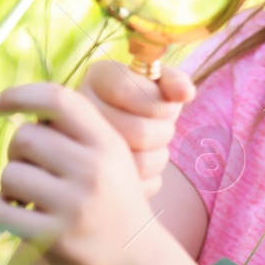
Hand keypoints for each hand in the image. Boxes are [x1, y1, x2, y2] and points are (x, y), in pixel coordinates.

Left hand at [0, 82, 155, 264]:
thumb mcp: (111, 157)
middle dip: (18, 152)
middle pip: (25, 137)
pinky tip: (15, 213)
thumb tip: (20, 104)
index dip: (21, 95)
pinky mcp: (53, 238)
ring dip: (9, 185)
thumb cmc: (114, 201)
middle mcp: (93, 170)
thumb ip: (76, 129)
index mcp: (108, 143)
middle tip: (31, 170)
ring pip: (10, 174)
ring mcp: (73, 205)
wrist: (137, 261)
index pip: (58, 100)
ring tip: (27, 197)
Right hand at [77, 60, 195, 198]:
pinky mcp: (93, 182)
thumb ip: (174, 80)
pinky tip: (141, 162)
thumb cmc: (145, 96)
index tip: (164, 103)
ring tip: (152, 144)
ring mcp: (81, 149)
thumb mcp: (159, 80)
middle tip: (160, 126)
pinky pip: (139, 185)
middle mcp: (79, 111)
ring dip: (158, 154)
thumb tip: (185, 93)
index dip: (158, 102)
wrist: (123, 122)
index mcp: (97, 78)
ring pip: (139, 163)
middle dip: (163, 130)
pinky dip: (150, 177)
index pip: (127, 91)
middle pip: (139, 132)